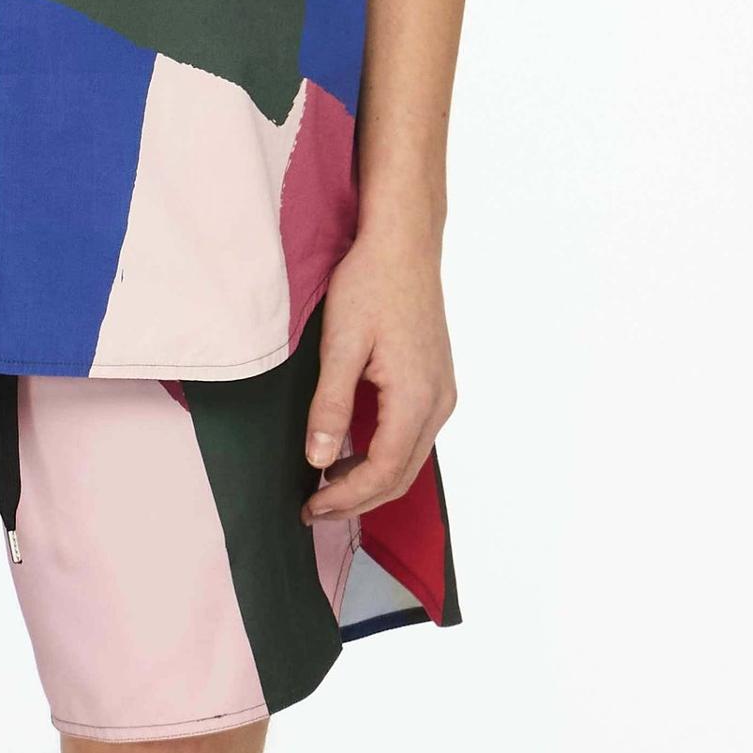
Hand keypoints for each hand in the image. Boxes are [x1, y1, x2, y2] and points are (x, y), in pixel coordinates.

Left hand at [299, 226, 455, 524]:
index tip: (311, 508)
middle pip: (402, 474)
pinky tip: (353, 451)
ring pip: (410, 458)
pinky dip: (385, 455)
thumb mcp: (340, 342)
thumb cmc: (370, 283)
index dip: (347, 498)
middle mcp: (438, 402)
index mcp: (416, 397)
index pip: (383, 471)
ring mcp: (442, 392)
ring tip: (328, 487)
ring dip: (372, 480)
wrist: (404, 243)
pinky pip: (414, 436)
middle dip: (358, 499)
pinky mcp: (437, 381)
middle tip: (314, 509)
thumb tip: (318, 460)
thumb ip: (331, 405)